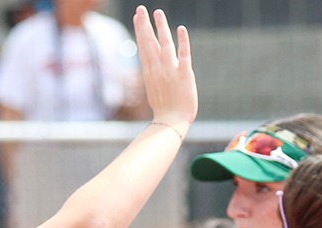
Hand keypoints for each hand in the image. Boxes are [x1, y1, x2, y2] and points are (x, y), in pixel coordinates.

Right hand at [134, 7, 195, 130]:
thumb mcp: (155, 89)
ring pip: (164, 45)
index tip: (138, 18)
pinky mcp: (184, 74)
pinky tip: (181, 29)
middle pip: (149, 42)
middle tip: (140, 8)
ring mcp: (170, 71)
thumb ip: (155, 75)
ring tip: (158, 12)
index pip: (144, 46)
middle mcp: (158, 68)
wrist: (171, 122)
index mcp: (150, 72)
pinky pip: (183, 55)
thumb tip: (153, 67)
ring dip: (161, 27)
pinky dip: (182, 42)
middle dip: (144, 24)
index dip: (141, 31)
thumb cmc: (164, 110)